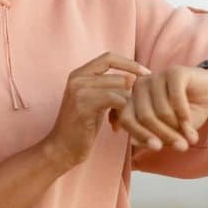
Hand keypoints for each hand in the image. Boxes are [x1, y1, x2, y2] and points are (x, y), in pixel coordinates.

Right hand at [43, 52, 151, 168]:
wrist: (61, 149)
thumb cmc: (82, 127)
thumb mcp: (95, 102)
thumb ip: (109, 87)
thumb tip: (135, 77)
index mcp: (79, 73)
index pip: (110, 57)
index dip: (130, 64)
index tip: (147, 74)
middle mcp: (78, 77)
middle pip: (119, 76)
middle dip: (132, 93)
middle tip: (134, 110)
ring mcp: (80, 90)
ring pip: (121, 88)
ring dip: (128, 106)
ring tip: (121, 121)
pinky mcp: (84, 105)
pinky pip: (117, 101)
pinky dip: (123, 114)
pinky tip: (115, 127)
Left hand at [109, 64, 207, 152]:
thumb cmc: (187, 114)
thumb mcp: (169, 131)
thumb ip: (151, 137)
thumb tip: (134, 141)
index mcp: (134, 98)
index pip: (126, 118)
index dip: (141, 135)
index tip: (158, 148)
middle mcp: (141, 85)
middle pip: (144, 116)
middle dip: (164, 135)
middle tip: (181, 146)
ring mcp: (158, 76)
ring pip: (161, 110)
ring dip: (177, 127)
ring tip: (189, 136)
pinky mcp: (175, 72)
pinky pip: (176, 99)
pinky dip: (184, 115)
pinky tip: (190, 122)